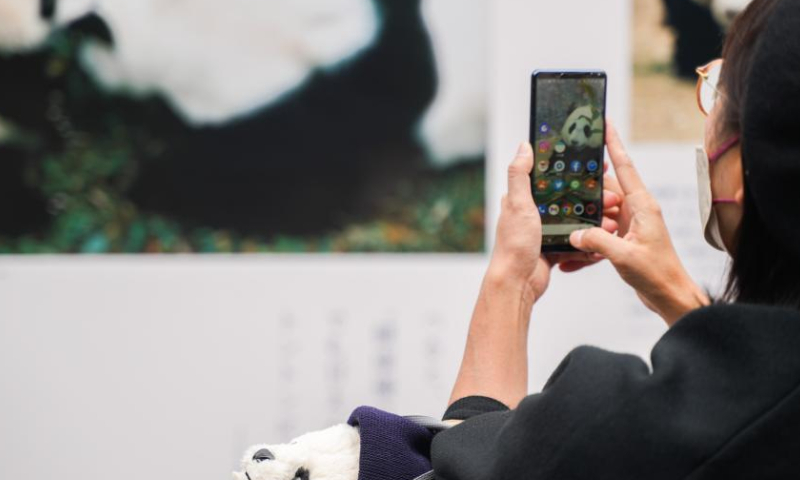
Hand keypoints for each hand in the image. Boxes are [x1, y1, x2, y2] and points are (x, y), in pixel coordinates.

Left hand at [486, 143, 621, 303]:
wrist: (517, 283)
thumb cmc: (513, 245)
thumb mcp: (517, 204)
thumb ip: (519, 175)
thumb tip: (524, 147)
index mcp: (524, 200)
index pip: (553, 178)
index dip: (575, 171)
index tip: (597, 168)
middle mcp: (534, 214)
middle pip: (570, 199)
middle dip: (593, 198)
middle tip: (612, 199)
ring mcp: (545, 232)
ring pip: (577, 220)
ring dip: (596, 220)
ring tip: (612, 221)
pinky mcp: (554, 249)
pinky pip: (577, 241)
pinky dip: (591, 241)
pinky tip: (604, 240)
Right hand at [569, 122, 708, 324]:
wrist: (671, 296)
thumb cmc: (658, 275)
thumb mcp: (624, 256)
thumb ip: (597, 241)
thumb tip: (575, 233)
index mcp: (642, 206)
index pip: (625, 167)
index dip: (613, 144)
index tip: (605, 123)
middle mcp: (637, 211)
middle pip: (605, 190)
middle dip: (585, 188)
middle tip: (564, 181)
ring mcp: (631, 224)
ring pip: (599, 212)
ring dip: (584, 220)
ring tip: (565, 223)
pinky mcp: (625, 239)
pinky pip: (600, 232)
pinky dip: (588, 241)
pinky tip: (573, 255)